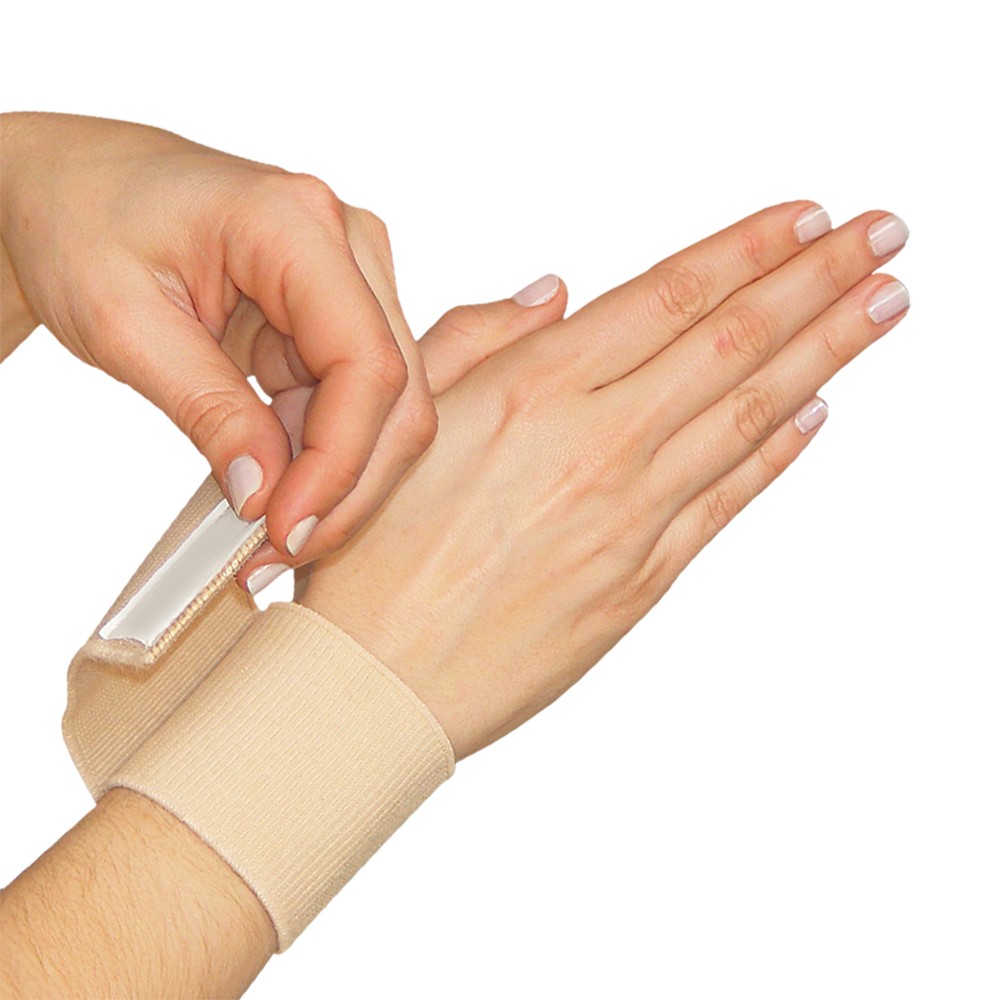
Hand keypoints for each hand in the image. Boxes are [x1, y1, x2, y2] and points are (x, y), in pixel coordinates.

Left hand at [0, 112, 434, 567]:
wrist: (72, 185)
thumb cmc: (82, 218)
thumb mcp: (122, 322)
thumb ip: (205, 407)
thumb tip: (263, 493)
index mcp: (296, 224)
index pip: (367, 362)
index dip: (339, 459)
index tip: (284, 526)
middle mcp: (346, 246)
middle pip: (396, 392)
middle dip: (347, 484)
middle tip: (278, 550)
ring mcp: (349, 281)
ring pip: (385, 408)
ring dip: (336, 479)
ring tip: (266, 534)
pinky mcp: (334, 316)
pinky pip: (351, 403)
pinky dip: (318, 457)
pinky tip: (276, 492)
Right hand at [294, 201, 909, 759]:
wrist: (379, 683)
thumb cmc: (370, 555)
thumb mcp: (402, 419)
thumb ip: (479, 338)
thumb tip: (556, 293)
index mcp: (532, 392)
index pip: (670, 297)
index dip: (747, 249)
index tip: (806, 218)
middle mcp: (595, 445)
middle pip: (732, 343)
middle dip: (818, 279)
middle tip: (881, 236)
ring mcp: (629, 517)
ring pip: (747, 414)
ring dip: (824, 351)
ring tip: (881, 304)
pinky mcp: (640, 582)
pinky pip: (726, 501)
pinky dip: (776, 453)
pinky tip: (813, 415)